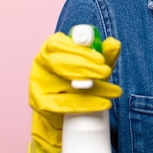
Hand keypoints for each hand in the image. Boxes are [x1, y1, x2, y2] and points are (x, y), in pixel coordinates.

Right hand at [28, 32, 121, 152]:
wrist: (64, 110)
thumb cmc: (79, 79)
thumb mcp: (93, 64)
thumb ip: (104, 53)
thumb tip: (114, 43)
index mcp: (51, 47)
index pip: (58, 43)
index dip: (80, 50)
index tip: (101, 59)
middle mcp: (40, 63)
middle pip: (58, 62)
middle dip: (85, 67)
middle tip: (106, 72)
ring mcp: (38, 84)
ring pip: (62, 84)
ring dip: (91, 88)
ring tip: (113, 91)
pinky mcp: (40, 104)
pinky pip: (62, 105)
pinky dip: (86, 105)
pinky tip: (104, 103)